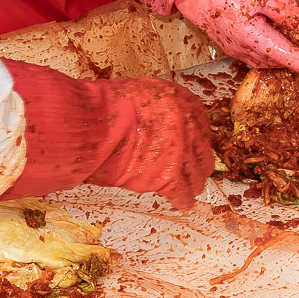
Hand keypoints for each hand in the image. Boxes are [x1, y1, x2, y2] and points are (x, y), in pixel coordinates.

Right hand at [0, 62, 215, 209]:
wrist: (96, 125)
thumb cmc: (107, 107)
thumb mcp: (140, 94)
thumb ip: (156, 108)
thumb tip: (154, 119)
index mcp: (181, 102)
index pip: (201, 124)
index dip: (197, 138)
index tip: (195, 145)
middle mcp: (188, 125)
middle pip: (202, 150)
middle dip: (197, 162)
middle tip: (193, 169)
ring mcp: (181, 151)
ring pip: (196, 174)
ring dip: (192, 183)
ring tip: (190, 190)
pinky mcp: (170, 175)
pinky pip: (183, 192)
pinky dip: (182, 199)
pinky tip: (182, 203)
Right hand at [164, 0, 298, 88]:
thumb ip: (290, 13)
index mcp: (260, 44)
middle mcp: (252, 55)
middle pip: (291, 60)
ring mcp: (244, 54)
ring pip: (280, 55)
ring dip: (295, 46)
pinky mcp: (240, 48)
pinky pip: (268, 51)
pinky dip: (281, 43)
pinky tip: (286, 28)